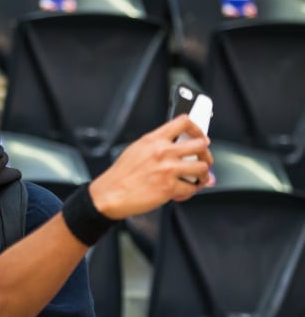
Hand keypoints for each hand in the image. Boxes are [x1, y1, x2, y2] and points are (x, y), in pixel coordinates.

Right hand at [89, 115, 212, 219]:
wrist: (110, 194)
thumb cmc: (120, 175)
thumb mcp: (136, 150)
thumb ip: (157, 147)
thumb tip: (178, 150)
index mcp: (153, 139)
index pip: (183, 122)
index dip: (197, 128)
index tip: (199, 136)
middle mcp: (162, 152)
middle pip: (200, 144)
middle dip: (206, 154)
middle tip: (203, 160)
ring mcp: (167, 169)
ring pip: (202, 167)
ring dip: (204, 175)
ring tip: (198, 179)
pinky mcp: (169, 187)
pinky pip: (191, 188)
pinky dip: (190, 191)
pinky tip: (183, 191)